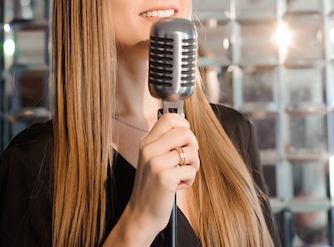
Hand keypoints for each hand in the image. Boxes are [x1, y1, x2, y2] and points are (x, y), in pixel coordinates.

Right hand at [125, 113, 199, 237]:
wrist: (141, 214)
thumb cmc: (152, 187)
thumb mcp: (152, 160)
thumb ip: (165, 144)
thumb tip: (186, 129)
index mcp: (146, 143)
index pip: (168, 118)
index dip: (183, 124)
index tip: (185, 139)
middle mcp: (149, 150)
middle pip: (185, 132)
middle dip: (193, 146)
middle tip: (187, 160)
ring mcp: (156, 163)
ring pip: (191, 152)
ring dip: (193, 165)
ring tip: (182, 175)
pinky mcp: (165, 177)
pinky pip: (191, 170)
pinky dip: (190, 180)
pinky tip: (179, 186)